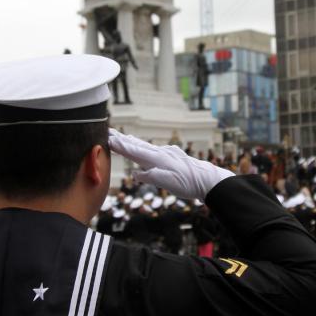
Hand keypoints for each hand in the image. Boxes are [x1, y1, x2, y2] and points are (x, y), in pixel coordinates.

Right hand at [108, 129, 233, 199]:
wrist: (208, 180)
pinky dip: (143, 146)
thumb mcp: (168, 184)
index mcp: (157, 159)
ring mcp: (167, 153)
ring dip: (131, 141)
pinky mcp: (172, 156)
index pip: (134, 151)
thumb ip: (150, 177)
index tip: (107, 139)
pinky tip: (143, 148)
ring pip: (145, 146)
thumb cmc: (188, 184)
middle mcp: (161, 153)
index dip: (120, 146)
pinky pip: (152, 149)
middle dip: (122, 139)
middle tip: (108, 131)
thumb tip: (135, 173)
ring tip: (121, 136)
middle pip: (137, 145)